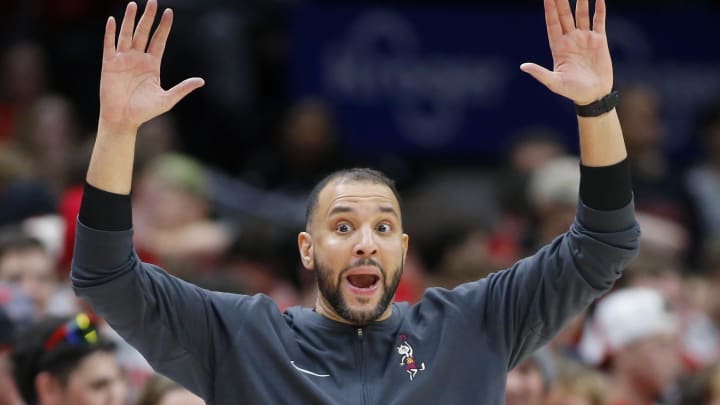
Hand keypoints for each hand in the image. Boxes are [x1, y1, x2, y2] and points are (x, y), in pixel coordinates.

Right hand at [99, 0, 203, 130]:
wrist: (123, 119)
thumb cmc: (144, 111)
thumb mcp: (167, 99)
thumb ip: (183, 88)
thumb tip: (201, 81)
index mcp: (152, 64)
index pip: (159, 40)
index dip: (164, 26)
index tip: (169, 12)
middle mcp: (138, 58)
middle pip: (144, 33)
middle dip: (148, 17)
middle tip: (153, 1)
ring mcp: (123, 60)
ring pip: (127, 35)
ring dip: (129, 20)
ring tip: (134, 5)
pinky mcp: (109, 64)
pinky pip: (109, 45)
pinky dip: (111, 33)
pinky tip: (113, 21)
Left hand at [520, 0, 611, 104]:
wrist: (594, 95)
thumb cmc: (572, 91)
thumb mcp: (554, 83)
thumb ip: (540, 73)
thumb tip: (523, 66)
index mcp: (558, 47)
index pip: (552, 23)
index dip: (550, 9)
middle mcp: (570, 40)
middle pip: (565, 15)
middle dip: (561, 1)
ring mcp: (584, 39)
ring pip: (581, 14)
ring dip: (581, 1)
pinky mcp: (599, 41)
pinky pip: (599, 21)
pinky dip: (599, 10)